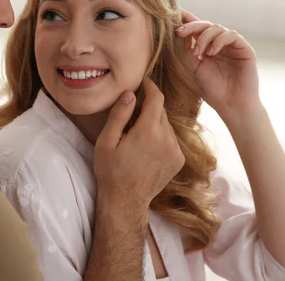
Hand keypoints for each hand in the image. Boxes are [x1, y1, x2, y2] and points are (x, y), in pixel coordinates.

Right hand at [94, 79, 184, 210]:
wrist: (126, 201)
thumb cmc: (111, 171)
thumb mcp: (106, 141)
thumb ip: (119, 115)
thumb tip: (130, 94)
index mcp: (148, 131)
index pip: (156, 98)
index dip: (150, 86)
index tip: (143, 82)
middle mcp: (167, 139)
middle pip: (161, 110)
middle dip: (149, 106)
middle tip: (132, 112)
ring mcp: (175, 151)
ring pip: (166, 124)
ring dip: (154, 122)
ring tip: (137, 133)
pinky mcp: (178, 160)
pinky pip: (170, 138)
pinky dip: (160, 136)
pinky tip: (146, 147)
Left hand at [175, 10, 260, 117]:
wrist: (231, 105)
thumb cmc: (213, 90)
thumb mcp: (194, 68)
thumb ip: (187, 50)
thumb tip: (178, 32)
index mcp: (206, 47)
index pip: (196, 29)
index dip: (186, 20)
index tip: (172, 15)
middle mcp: (219, 43)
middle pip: (205, 24)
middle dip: (191, 26)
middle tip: (180, 32)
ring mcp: (232, 45)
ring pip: (217, 27)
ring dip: (204, 37)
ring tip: (197, 52)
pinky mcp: (244, 48)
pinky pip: (231, 35)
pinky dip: (219, 40)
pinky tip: (211, 52)